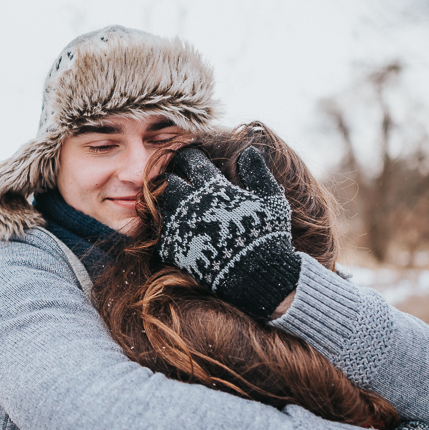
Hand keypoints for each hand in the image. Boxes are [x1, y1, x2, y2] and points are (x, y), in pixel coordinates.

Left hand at [156, 147, 301, 318]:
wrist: (257, 277)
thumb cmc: (267, 235)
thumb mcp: (271, 199)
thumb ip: (257, 173)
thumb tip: (249, 151)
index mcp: (212, 189)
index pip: (190, 160)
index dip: (189, 157)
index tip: (192, 159)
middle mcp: (190, 205)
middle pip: (166, 180)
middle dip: (171, 177)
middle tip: (178, 181)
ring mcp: (178, 227)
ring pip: (157, 205)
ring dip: (164, 202)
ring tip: (176, 205)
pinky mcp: (173, 250)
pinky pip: (157, 234)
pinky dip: (163, 230)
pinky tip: (173, 231)